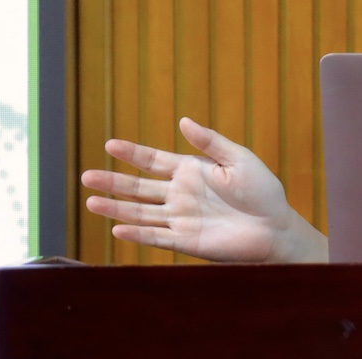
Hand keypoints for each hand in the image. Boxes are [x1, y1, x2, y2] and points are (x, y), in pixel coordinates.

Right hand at [81, 117, 326, 262]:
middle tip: (86, 176)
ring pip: (140, 213)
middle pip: (138, 188)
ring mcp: (180, 218)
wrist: (275, 226)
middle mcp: (180, 194)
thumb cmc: (262, 190)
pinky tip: (117, 229)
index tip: (110, 144)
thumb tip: (183, 120)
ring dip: (116, 209)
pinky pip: (156, 237)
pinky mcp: (186, 241)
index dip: (132, 153)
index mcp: (191, 170)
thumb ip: (210, 142)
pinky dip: (137, 234)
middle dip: (113, 181)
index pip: (154, 160)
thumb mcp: (238, 159)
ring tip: (91, 202)